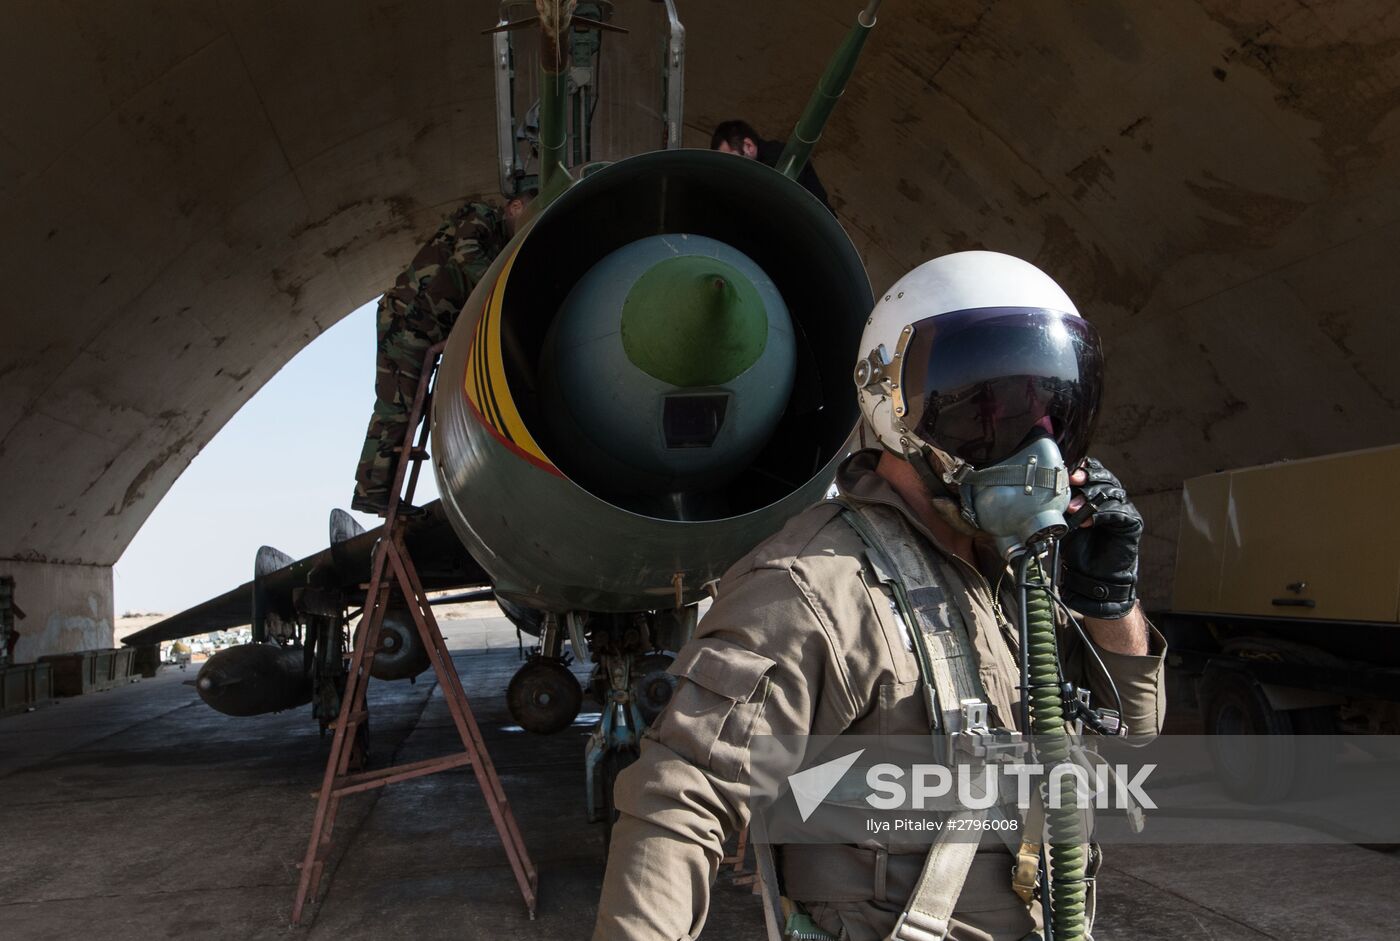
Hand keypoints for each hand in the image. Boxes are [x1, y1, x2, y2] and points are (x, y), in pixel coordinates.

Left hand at [1059, 457, 1142, 619]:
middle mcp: (1112, 499)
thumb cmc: (1078, 547)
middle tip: (1073, 480)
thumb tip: (1050, 486)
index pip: (1094, 472)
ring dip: (1091, 496)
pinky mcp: (1132, 523)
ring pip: (1112, 492)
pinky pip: (1119, 512)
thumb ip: (1063, 503)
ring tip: (1073, 508)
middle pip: (1105, 477)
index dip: (1083, 469)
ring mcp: (1124, 509)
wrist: (1092, 576)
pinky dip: (1102, 514)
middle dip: (1088, 477)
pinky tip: (1088, 521)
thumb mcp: (1065, 521)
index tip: (1067, 471)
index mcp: (1096, 494)